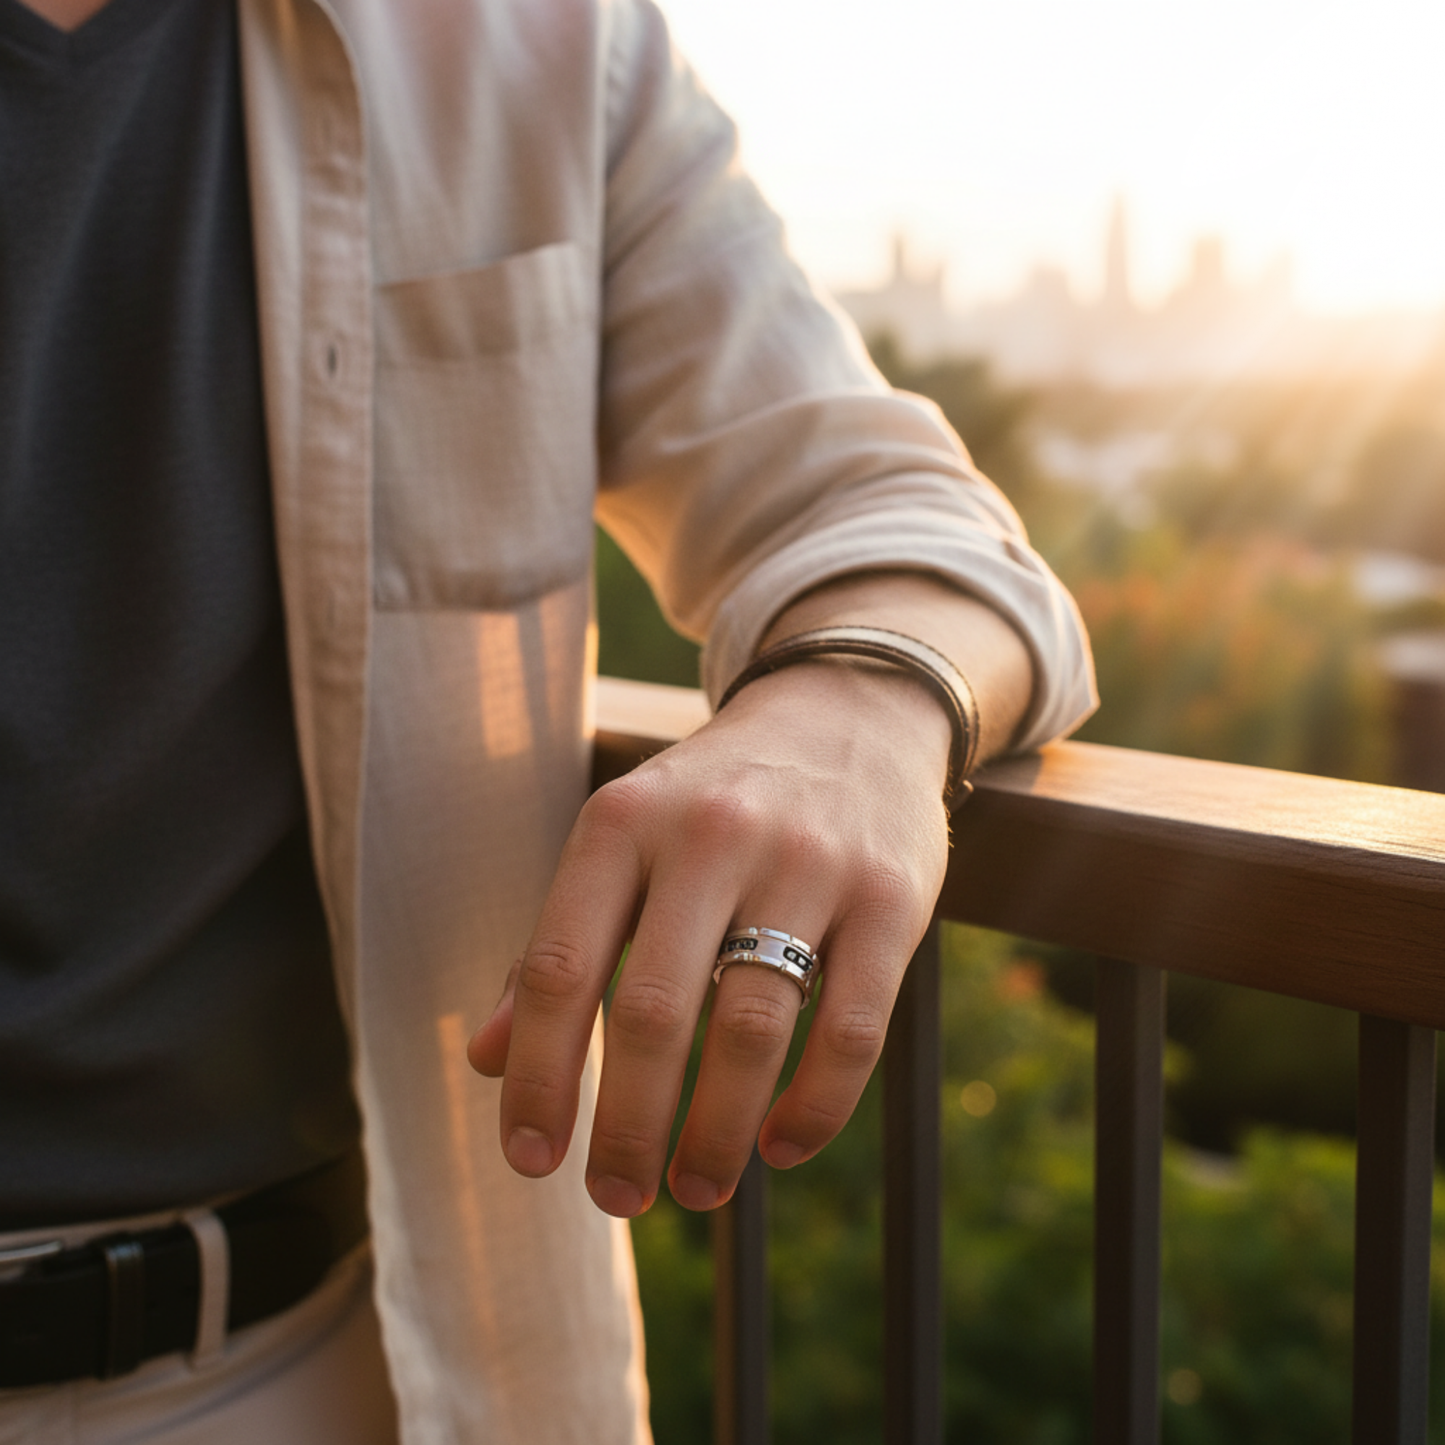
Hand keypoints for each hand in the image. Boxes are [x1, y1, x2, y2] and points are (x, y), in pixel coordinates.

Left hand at [467, 657, 951, 1215]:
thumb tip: (485, 1061)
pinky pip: (851, 1028)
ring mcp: (808, 863)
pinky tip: (782, 1147)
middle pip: (652, 1012)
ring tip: (696, 1189)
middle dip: (627, 1128)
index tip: (531, 1159)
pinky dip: (815, 1108)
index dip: (538, 1076)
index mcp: (623, 822)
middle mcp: (711, 835)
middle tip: (616, 1196)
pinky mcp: (891, 897)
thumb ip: (557, 942)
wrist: (847, 713)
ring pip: (752, 1030)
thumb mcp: (621, 842)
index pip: (558, 966)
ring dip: (716, 1133)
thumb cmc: (711, 801)